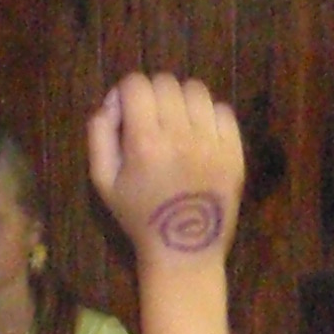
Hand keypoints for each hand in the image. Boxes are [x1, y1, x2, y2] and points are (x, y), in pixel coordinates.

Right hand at [87, 72, 243, 266]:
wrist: (183, 252)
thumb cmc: (138, 217)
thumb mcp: (103, 182)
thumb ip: (99, 136)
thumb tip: (112, 102)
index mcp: (144, 143)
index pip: (136, 84)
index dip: (126, 92)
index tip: (127, 112)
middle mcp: (180, 137)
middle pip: (166, 81)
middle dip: (153, 94)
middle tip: (152, 120)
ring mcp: (211, 143)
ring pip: (195, 90)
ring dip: (182, 101)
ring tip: (177, 124)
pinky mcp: (234, 152)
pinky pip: (222, 110)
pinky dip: (208, 116)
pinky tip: (199, 136)